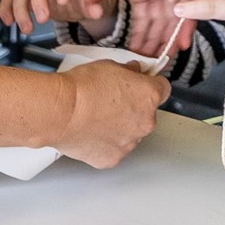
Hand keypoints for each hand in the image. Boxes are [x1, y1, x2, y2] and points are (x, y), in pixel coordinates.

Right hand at [53, 61, 168, 168]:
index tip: (140, 84)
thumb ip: (128, 71)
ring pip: (130, 133)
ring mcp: (129, 143)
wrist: (61, 112)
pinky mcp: (112, 158)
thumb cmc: (81, 89)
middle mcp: (145, 122)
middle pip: (146, 114)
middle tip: (111, 102)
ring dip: (120, 127)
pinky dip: (105, 143)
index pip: (162, 89)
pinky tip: (91, 132)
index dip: (149, 85)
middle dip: (133, 108)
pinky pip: (114, 149)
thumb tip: (132, 72)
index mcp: (149, 96)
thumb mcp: (109, 65)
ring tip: (96, 118)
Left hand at [79, 0, 192, 52]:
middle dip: (166, 37)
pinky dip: (143, 28)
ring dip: (154, 36)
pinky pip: (145, 12)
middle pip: (169, 11)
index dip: (183, 22)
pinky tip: (139, 44)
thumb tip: (92, 5)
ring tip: (149, 58)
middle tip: (162, 60)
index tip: (181, 45)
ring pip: (157, 15)